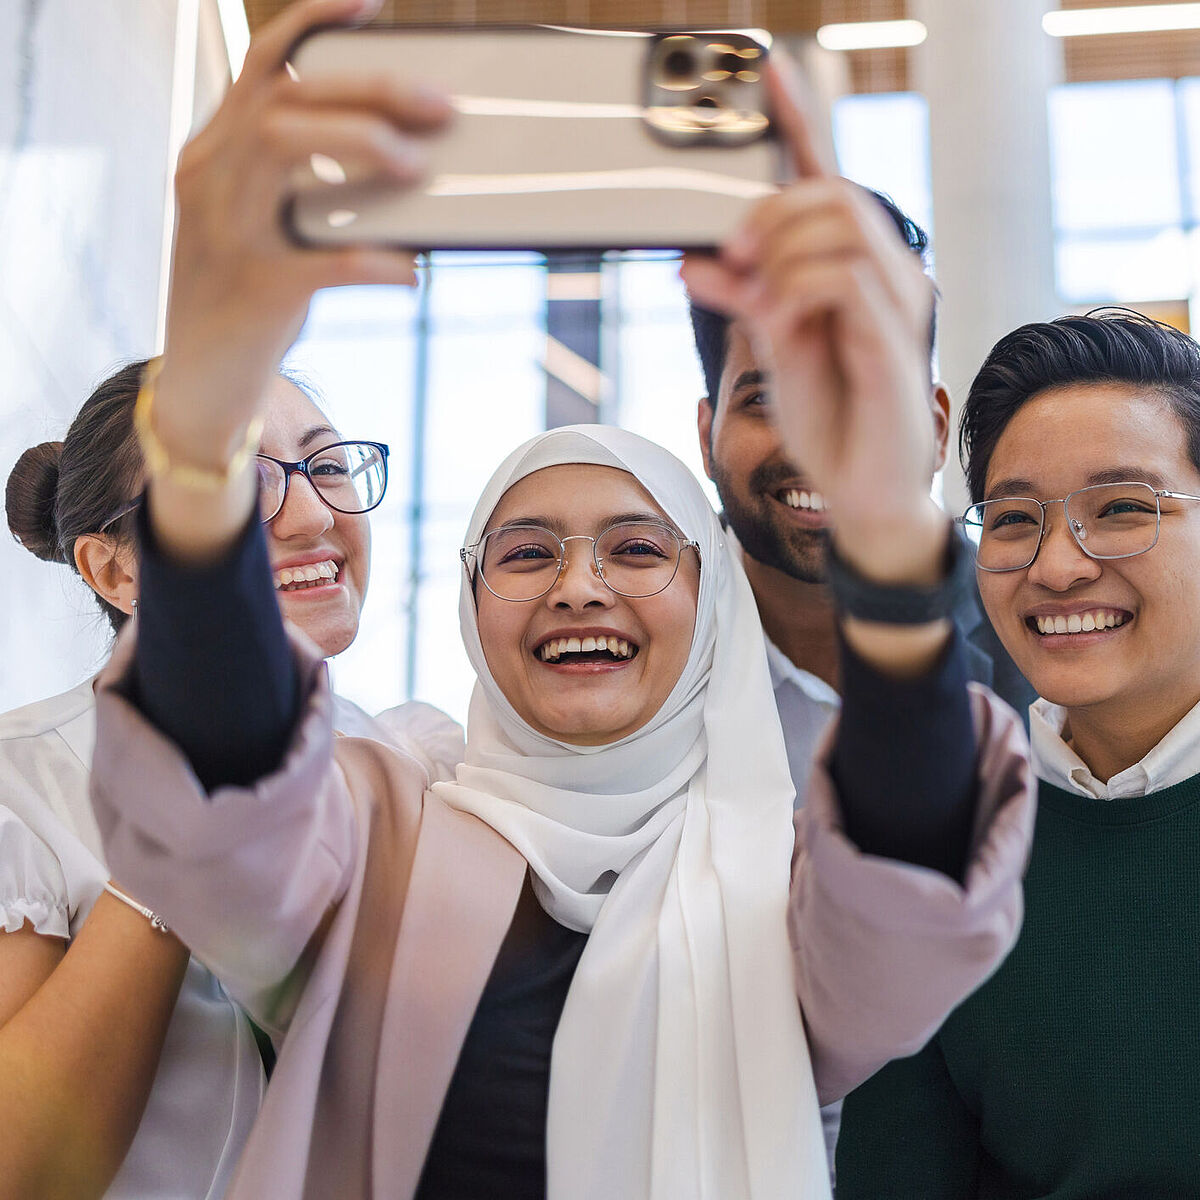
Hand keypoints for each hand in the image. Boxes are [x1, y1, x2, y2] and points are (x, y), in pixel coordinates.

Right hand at [155, 0, 451, 466]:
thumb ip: (310, 187)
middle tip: (440, 108)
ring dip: (361, 147)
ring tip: (418, 168)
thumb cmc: (249, 297)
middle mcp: (209, 176)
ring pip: (283, 149)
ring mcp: (225, 230)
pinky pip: (321, 260)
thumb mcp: (267, 227)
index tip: (371, 3)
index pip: (263, 66)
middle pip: (286, 97)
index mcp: (215, 153)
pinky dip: (374, 259)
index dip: (314, 22)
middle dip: (369, 91)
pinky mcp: (254, 289)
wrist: (201, 381)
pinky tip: (409, 271)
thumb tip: (405, 160)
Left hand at [681, 53, 944, 587]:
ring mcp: (896, 305)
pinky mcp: (895, 343)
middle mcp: (884, 275)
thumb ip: (744, 299)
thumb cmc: (830, 418)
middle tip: (731, 251)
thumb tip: (694, 261)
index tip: (766, 72)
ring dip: (782, 249)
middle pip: (833, 192)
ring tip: (754, 293)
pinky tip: (777, 316)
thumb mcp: (773, 348)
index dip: (801, 122)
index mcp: (853, 270)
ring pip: (842, 226)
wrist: (861, 490)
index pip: (829, 181)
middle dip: (772, 209)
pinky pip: (847, 282)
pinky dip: (798, 288)